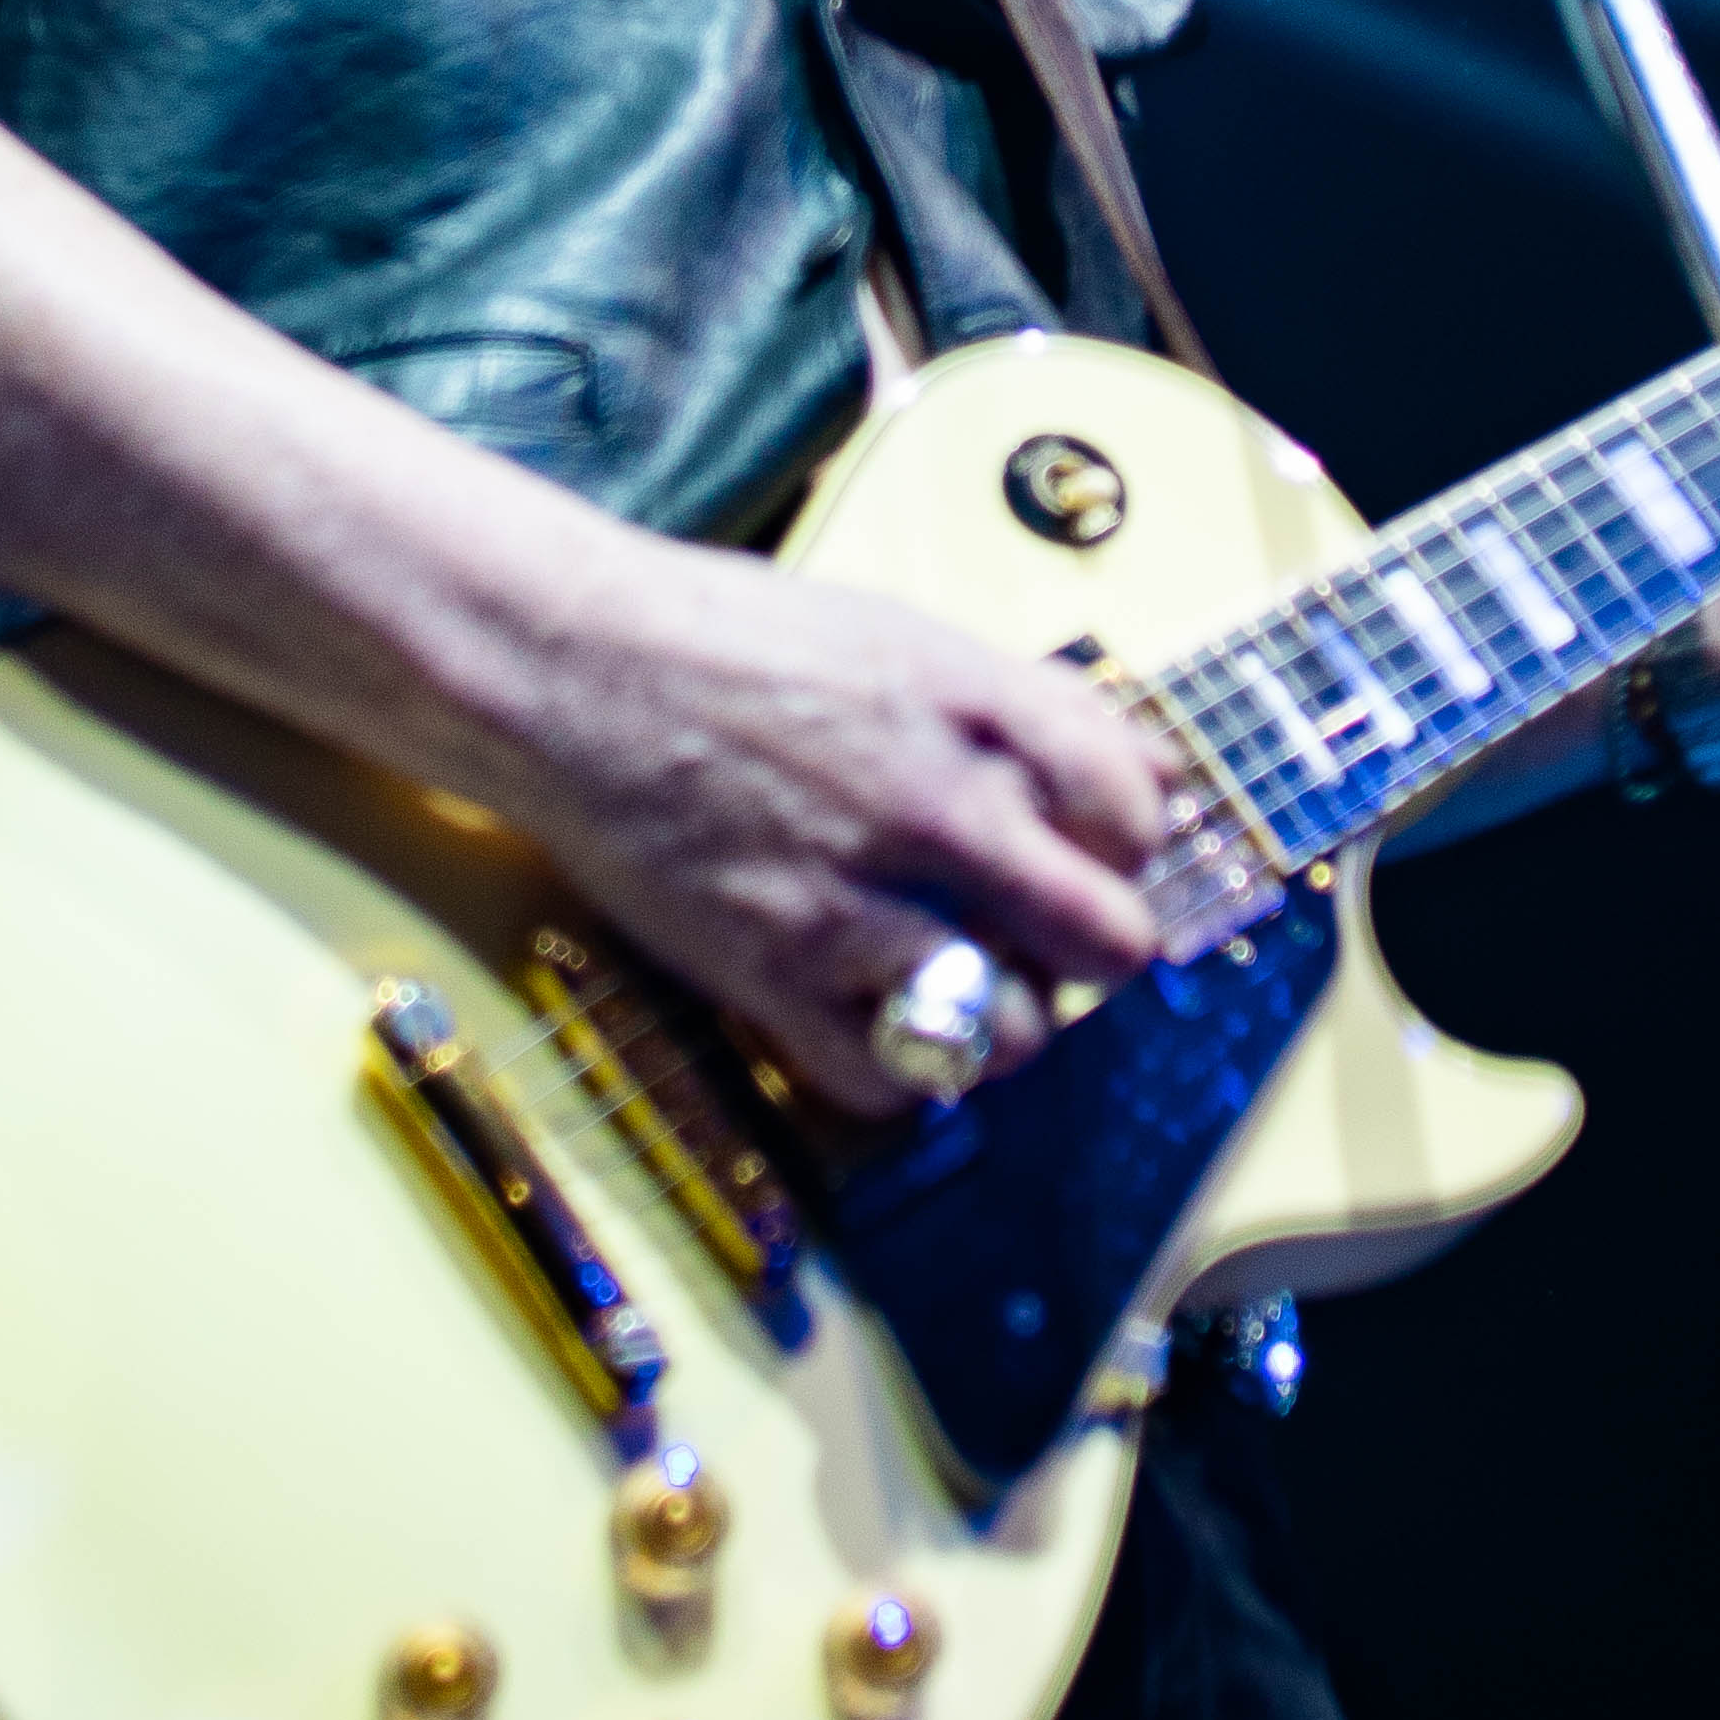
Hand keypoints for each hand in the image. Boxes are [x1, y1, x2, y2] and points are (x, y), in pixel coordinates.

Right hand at [491, 536, 1178, 1117]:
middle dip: (1093, 946)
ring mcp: (859, 901)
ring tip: (961, 977)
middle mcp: (938, 809)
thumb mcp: (906, 638)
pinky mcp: (775, 975)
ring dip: (1003, 1018)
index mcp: (977, 711)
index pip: (1136, 814)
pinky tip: (878, 1014)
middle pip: (1109, 939)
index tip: (1086, 847)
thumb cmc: (727, 639)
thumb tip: (1149, 778)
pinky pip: (893, 1082)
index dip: (1122, 842)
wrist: (569, 668)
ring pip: (1019, 1031)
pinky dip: (898, 1067)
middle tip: (1045, 931)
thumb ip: (1031, 711)